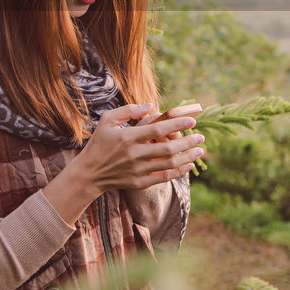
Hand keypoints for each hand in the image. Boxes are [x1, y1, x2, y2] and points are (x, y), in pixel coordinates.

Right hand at [75, 102, 204, 192]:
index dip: (177, 125)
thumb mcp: (107, 121)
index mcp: (128, 137)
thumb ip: (128, 110)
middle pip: (167, 148)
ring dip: (187, 156)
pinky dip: (178, 171)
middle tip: (201, 137)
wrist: (88, 174)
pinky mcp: (139, 182)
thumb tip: (150, 106)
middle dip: (188, 142)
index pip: (158, 129)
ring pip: (169, 164)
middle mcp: (134, 154)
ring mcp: (137, 170)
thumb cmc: (99, 143)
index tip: (192, 121)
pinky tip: (189, 165)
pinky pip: (164, 177)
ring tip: (200, 150)